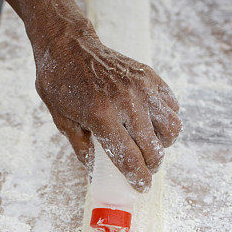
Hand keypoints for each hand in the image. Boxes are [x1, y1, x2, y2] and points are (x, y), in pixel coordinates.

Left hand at [33, 23, 180, 191]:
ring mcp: (141, 87)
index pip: (129, 159)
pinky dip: (167, 120)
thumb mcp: (63, 120)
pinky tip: (153, 123)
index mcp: (101, 115)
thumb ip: (83, 149)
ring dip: (163, 144)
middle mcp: (126, 101)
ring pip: (171, 129)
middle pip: (153, 148)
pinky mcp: (149, 76)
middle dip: (151, 166)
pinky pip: (171, 107)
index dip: (138, 179)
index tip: (141, 187)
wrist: (68, 44)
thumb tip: (97, 176)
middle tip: (144, 169)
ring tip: (151, 145)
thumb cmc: (60, 83)